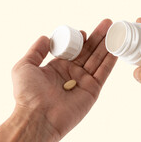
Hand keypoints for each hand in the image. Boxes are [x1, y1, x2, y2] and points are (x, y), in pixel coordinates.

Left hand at [11, 19, 116, 140]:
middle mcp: (71, 74)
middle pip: (88, 52)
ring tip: (115, 31)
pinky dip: (110, 60)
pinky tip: (116, 48)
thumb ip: (36, 51)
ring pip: (98, 59)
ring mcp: (83, 82)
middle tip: (108, 24)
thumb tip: (45, 37)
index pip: (73, 50)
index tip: (83, 31)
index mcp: (56, 68)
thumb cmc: (27, 94)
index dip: (79, 40)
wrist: (37, 117)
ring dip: (107, 45)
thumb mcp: (25, 66)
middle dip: (98, 38)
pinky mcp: (92, 90)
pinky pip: (103, 72)